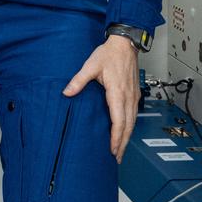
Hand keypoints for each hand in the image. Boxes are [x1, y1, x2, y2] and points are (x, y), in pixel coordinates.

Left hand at [65, 35, 140, 160]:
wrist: (125, 44)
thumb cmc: (110, 53)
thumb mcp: (90, 65)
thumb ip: (78, 80)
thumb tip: (66, 92)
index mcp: (118, 93)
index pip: (119, 121)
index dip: (117, 137)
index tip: (113, 149)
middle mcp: (128, 97)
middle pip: (128, 126)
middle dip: (123, 143)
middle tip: (117, 157)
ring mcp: (133, 96)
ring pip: (132, 122)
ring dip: (127, 137)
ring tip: (121, 150)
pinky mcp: (134, 94)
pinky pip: (133, 115)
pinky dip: (129, 127)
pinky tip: (125, 132)